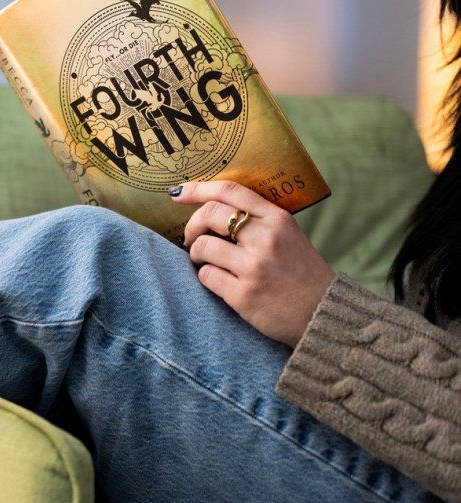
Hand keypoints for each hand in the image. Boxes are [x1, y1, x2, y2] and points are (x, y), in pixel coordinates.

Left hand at [170, 180, 334, 346]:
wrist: (324, 313)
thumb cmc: (300, 273)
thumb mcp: (288, 235)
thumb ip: (257, 220)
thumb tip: (210, 208)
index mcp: (277, 219)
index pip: (230, 191)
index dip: (198, 189)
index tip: (178, 194)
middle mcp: (266, 239)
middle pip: (209, 214)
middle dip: (191, 225)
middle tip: (191, 238)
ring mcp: (254, 267)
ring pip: (202, 246)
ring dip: (197, 253)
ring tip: (206, 261)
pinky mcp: (243, 294)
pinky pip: (205, 276)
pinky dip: (206, 276)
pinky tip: (219, 280)